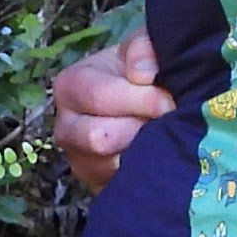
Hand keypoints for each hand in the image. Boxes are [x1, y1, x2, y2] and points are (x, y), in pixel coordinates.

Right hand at [48, 27, 170, 200]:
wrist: (145, 100)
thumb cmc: (141, 71)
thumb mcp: (142, 48)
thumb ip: (143, 49)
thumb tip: (143, 74)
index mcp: (71, 86)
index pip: (101, 98)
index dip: (142, 100)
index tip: (170, 100)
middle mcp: (65, 128)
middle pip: (99, 139)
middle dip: (142, 129)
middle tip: (169, 121)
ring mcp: (80, 162)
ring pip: (112, 167)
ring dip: (145, 152)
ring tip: (164, 135)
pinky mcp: (98, 187)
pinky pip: (123, 189)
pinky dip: (146, 173)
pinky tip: (159, 154)